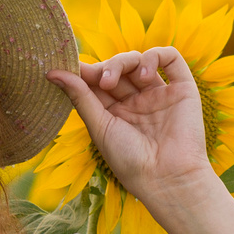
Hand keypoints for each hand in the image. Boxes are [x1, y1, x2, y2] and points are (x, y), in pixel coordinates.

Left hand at [48, 48, 217, 211]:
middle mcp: (137, 101)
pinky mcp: (182, 89)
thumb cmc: (130, 161)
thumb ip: (80, 96)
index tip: (70, 66)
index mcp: (115, 112)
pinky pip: (170, 58)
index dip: (85, 71)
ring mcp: (159, 94)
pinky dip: (155, 56)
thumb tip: (50, 72)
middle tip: (103, 81)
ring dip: (125, 62)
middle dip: (106, 68)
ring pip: (139, 60)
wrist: (168, 178)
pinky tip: (145, 74)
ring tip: (118, 81)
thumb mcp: (99, 127)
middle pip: (118, 68)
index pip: (97, 81)